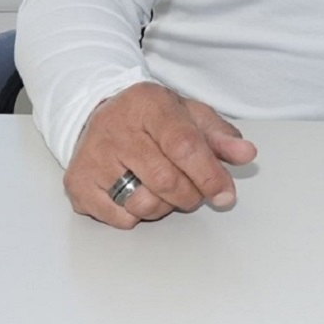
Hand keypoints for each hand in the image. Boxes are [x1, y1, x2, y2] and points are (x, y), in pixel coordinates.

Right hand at [64, 82, 257, 228]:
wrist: (98, 113)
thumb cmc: (151, 118)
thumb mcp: (189, 115)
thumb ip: (220, 136)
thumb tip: (247, 154)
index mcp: (149, 104)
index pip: (184, 146)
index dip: (209, 175)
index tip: (226, 194)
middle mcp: (115, 129)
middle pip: (166, 180)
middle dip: (191, 194)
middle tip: (195, 191)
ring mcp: (93, 158)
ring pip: (143, 204)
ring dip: (165, 207)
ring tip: (164, 188)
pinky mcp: (77, 184)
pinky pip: (120, 219)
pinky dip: (138, 215)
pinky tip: (137, 192)